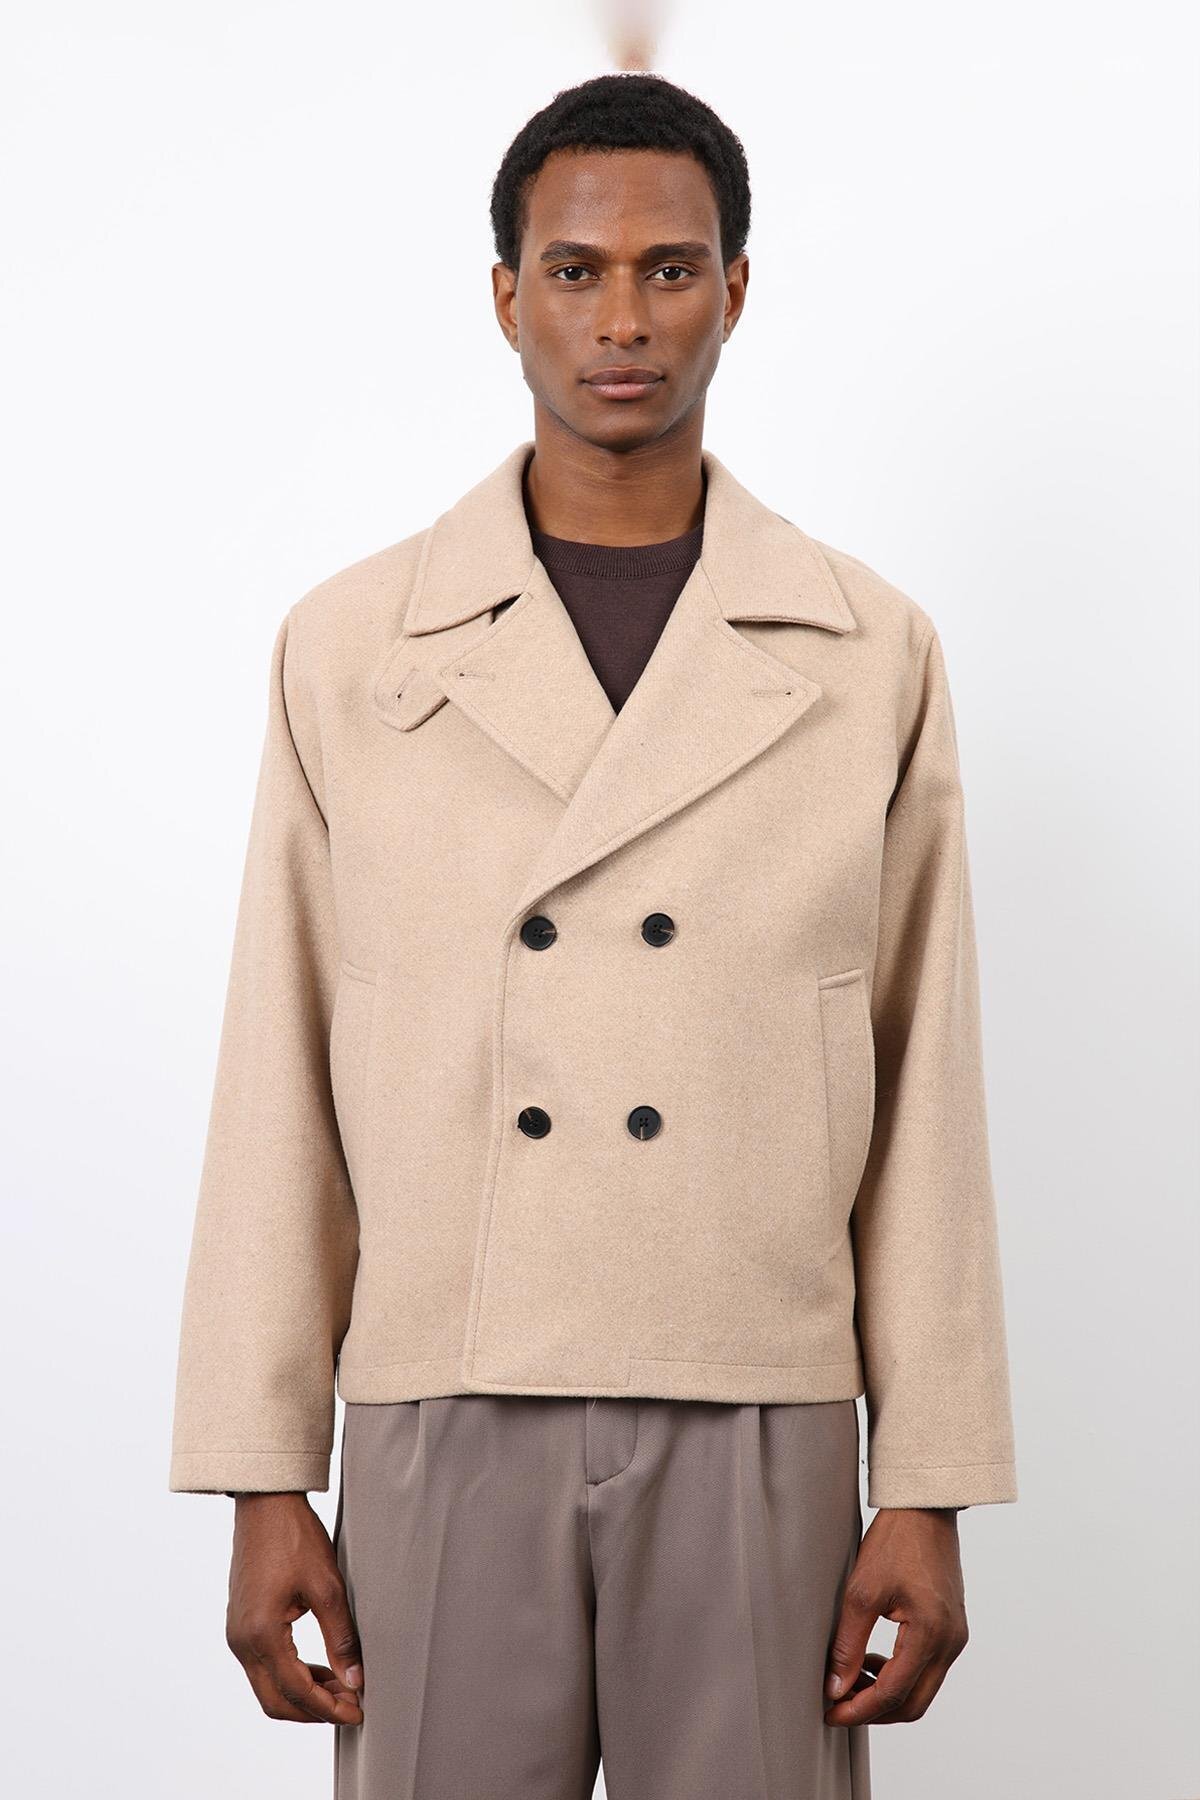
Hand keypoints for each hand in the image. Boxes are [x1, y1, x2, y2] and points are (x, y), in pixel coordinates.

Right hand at [225, 1492, 363, 1725]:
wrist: (265, 1505)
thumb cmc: (294, 1538)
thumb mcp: (327, 1586)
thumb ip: (340, 1637)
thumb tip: (355, 1680)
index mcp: (261, 1633)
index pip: (296, 1691)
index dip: (328, 1708)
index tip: (357, 1712)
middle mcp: (241, 1642)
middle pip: (275, 1701)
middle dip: (314, 1711)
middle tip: (351, 1706)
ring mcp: (237, 1635)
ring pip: (267, 1688)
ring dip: (303, 1696)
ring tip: (342, 1688)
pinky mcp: (240, 1626)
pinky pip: (263, 1668)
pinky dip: (291, 1677)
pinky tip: (319, 1669)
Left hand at [823, 1507, 968, 1724]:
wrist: (925, 1508)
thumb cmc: (895, 1541)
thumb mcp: (862, 1591)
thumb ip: (848, 1644)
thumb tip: (835, 1686)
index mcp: (931, 1634)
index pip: (893, 1693)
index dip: (859, 1710)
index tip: (831, 1712)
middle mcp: (950, 1643)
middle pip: (913, 1703)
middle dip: (874, 1711)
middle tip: (839, 1705)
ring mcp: (955, 1636)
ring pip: (921, 1689)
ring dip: (886, 1693)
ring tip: (850, 1679)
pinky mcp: (951, 1628)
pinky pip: (927, 1668)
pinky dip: (899, 1674)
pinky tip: (873, 1659)